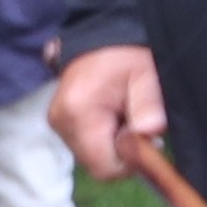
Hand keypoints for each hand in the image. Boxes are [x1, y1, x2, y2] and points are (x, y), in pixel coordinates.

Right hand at [46, 43, 167, 178]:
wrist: (102, 39)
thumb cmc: (126, 56)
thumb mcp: (146, 76)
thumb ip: (149, 106)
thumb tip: (149, 134)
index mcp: (78, 111)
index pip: (103, 167)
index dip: (130, 162)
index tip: (146, 140)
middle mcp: (60, 121)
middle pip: (97, 165)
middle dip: (122, 153)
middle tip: (136, 123)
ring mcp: (57, 123)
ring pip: (91, 158)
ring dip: (113, 145)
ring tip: (124, 115)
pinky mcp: (59, 123)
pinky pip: (86, 146)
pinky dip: (103, 139)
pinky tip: (112, 116)